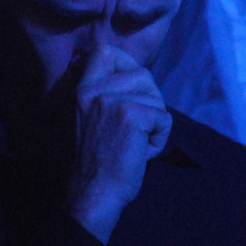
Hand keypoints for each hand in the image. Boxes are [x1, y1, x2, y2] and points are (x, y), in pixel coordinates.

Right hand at [69, 45, 171, 243]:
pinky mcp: (131, 115)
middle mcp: (92, 90)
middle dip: (151, 99)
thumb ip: (101, 94)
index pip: (104, 51)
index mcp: (81, 90)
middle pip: (142, 74)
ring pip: (156, 97)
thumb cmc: (96, 161)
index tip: (130, 88)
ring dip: (155, 122)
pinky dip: (160, 138)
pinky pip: (164, 117)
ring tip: (136, 143)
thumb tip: (131, 74)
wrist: (93, 194)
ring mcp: (111, 101)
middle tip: (139, 127)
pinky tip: (142, 153)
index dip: (126, 64)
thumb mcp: (87, 119)